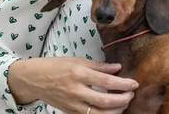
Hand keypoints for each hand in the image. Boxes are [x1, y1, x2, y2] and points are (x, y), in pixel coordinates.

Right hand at [8, 57, 137, 113]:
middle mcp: (76, 91)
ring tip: (124, 104)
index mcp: (79, 74)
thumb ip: (99, 66)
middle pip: (106, 101)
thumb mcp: (77, 60)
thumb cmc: (55, 66)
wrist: (34, 79)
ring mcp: (73, 104)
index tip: (134, 83)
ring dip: (116, 111)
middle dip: (123, 99)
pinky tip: (111, 110)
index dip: (124, 84)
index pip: (107, 82)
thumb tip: (117, 68)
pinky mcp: (70, 112)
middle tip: (131, 94)